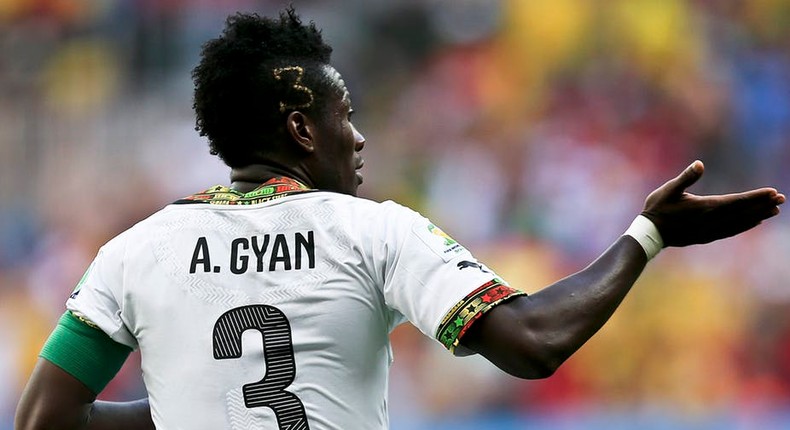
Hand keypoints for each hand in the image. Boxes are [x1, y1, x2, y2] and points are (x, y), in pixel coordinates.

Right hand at [640, 160, 784, 246]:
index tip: (773, 192)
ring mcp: (710, 230)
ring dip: (757, 216)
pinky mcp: (706, 236)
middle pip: (742, 213)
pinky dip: (745, 226)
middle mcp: (711, 220)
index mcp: (704, 207)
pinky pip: (731, 231)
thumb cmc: (657, 208)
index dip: (755, 197)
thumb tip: (699, 164)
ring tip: (774, 211)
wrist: (649, 234)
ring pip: (739, 223)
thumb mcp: (668, 189)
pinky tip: (754, 222)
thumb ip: (685, 177)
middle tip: (781, 200)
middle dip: (762, 205)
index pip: (736, 201)